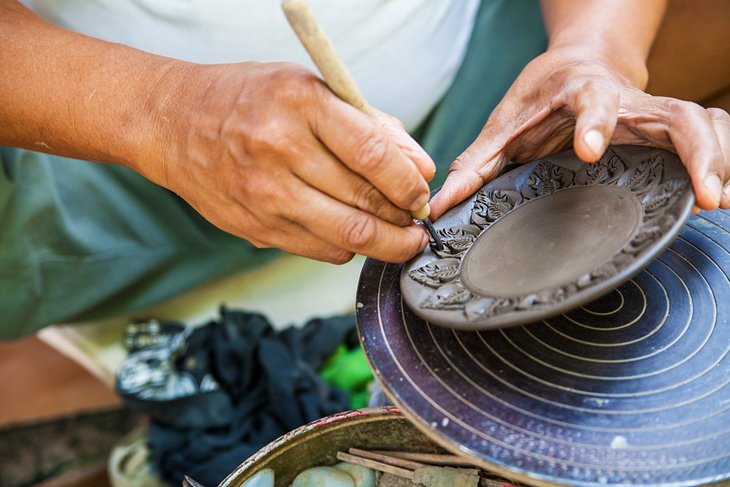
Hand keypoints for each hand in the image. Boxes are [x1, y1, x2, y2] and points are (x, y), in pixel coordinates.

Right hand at [142, 62, 434, 263]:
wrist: (173, 124)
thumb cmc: (249, 99)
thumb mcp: (310, 88)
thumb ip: (370, 124)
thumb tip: (420, 167)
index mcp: (299, 102)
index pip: (373, 153)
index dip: (408, 183)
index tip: (422, 194)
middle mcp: (279, 149)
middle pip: (365, 202)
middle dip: (405, 220)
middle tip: (417, 221)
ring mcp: (264, 194)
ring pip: (347, 236)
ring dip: (385, 243)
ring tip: (399, 236)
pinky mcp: (255, 228)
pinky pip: (321, 250)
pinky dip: (349, 248)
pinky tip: (354, 233)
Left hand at [430, 47, 729, 217]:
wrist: (577, 67)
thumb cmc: (538, 99)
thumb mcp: (502, 127)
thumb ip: (474, 165)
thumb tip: (439, 206)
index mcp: (578, 94)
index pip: (593, 102)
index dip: (595, 123)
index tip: (590, 150)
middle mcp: (625, 101)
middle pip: (672, 113)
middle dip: (693, 150)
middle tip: (702, 194)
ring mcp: (651, 113)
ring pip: (699, 124)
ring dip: (716, 159)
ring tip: (717, 202)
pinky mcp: (666, 127)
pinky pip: (705, 135)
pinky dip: (719, 160)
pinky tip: (719, 195)